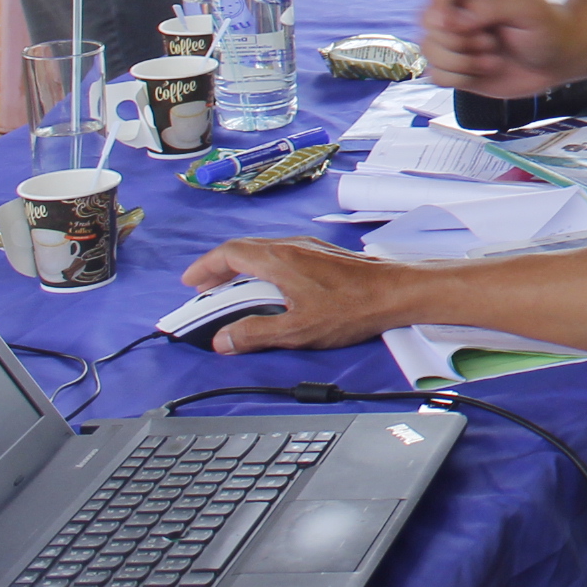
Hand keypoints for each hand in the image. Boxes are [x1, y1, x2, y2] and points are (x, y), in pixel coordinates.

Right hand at [182, 236, 423, 354]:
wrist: (396, 292)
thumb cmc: (352, 308)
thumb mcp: (296, 329)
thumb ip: (255, 334)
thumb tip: (223, 340)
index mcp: (279, 259)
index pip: (229, 254)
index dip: (205, 267)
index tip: (190, 283)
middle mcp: (292, 246)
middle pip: (243, 250)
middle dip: (219, 270)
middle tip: (206, 292)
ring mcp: (309, 248)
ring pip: (263, 251)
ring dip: (241, 269)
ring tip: (232, 293)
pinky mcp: (323, 255)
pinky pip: (281, 255)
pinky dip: (263, 269)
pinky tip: (269, 288)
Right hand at [417, 0, 571, 96]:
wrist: (557, 59)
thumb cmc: (547, 27)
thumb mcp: (529, 8)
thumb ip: (491, 6)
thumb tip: (452, 20)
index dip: (440, 4)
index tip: (457, 21)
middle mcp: (458, 11)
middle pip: (427, 20)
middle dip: (459, 39)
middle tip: (492, 42)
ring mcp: (455, 40)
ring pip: (429, 50)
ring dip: (462, 61)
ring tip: (494, 58)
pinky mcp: (455, 67)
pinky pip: (436, 76)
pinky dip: (460, 79)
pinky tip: (485, 71)